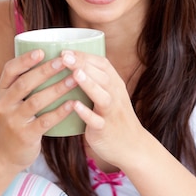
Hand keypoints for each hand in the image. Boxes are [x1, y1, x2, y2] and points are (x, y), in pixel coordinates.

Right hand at [0, 50, 77, 167]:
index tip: (42, 51)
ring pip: (36, 101)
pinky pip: (44, 121)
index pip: (9, 70)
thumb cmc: (16, 118)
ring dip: (57, 89)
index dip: (25, 60)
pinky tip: (74, 104)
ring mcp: (13, 121)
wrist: (6, 153)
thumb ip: (23, 81)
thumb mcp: (12, 99)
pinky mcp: (25, 136)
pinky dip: (60, 112)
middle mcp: (4, 104)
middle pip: (24, 84)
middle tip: (64, 60)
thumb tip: (49, 53)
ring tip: (74, 79)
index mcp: (2, 90)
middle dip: (45, 70)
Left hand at [60, 50, 145, 166]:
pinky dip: (87, 113)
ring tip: (75, 73)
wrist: (132, 146)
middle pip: (101, 76)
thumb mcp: (110, 94)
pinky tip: (75, 106)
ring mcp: (111, 112)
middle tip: (63, 55)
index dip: (83, 55)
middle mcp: (115, 95)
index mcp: (115, 84)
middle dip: (82, 64)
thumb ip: (95, 80)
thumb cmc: (114, 116)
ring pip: (102, 96)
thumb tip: (69, 64)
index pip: (102, 64)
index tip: (64, 49)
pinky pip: (97, 121)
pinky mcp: (105, 130)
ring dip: (89, 84)